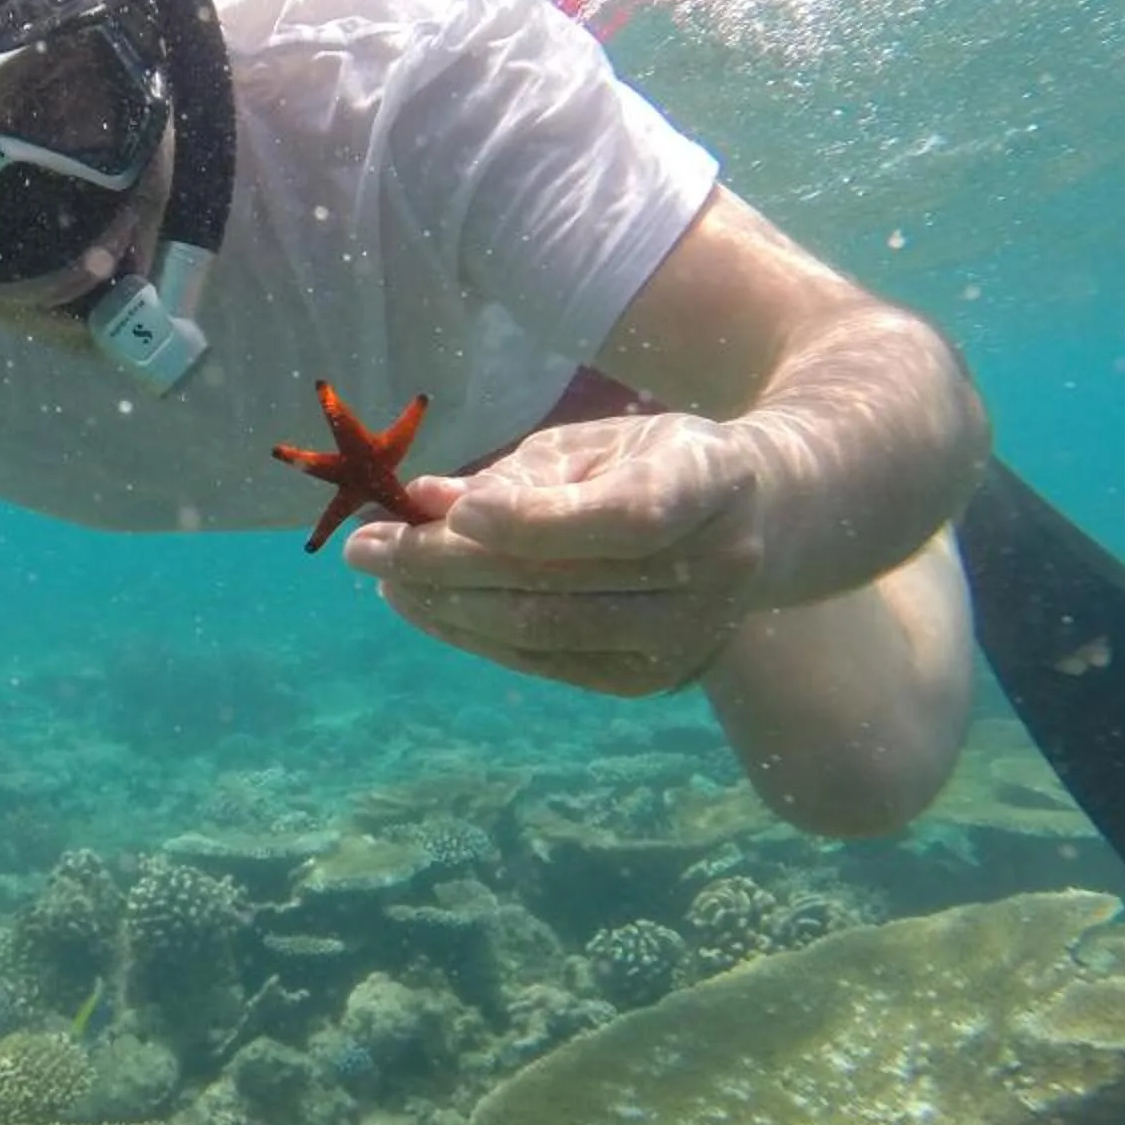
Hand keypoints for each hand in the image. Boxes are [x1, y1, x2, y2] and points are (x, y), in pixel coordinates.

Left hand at [342, 410, 767, 695]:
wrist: (760, 522)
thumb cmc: (657, 465)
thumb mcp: (598, 444)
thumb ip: (519, 477)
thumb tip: (428, 502)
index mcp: (711, 485)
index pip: (626, 517)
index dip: (536, 520)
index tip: (450, 509)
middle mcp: (713, 571)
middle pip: (562, 582)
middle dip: (447, 566)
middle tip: (365, 546)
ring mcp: (686, 639)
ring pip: (543, 631)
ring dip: (446, 606)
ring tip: (382, 575)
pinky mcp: (650, 680)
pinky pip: (543, 659)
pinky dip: (473, 633)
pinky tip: (424, 604)